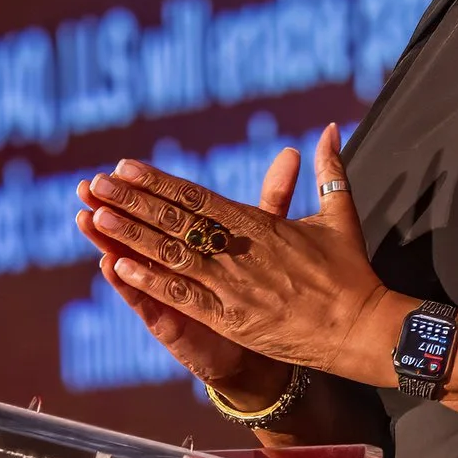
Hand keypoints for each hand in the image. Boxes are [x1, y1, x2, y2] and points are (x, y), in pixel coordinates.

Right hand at [75, 144, 297, 401]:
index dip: (142, 187)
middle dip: (112, 207)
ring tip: (86, 217)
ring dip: (108, 239)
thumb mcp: (267, 240)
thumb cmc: (259, 288)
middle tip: (88, 185)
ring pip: (132, 261)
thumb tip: (291, 153)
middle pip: (138, 229)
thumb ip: (273, 198)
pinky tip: (109, 264)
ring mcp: (167, 291)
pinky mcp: (169, 320)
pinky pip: (145, 300)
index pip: (164, 206)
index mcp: (194, 240)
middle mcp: (174, 262)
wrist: (265, 343)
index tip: (120, 166)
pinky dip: (128, 282)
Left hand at [79, 124, 403, 381]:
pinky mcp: (233, 319)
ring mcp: (233, 286)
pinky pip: (183, 297)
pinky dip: (151, 281)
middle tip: (95, 184)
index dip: (159, 182)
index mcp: (259, 225)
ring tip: (96, 218)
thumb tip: (329, 130)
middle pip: (177, 221)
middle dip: (132, 202)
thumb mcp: (338, 214)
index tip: (127, 168)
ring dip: (131, 236)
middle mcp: (241, 251)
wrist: (363, 327)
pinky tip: (120, 267)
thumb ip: (327, 171)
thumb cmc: (350, 272)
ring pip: (172, 255)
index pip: (198, 197)